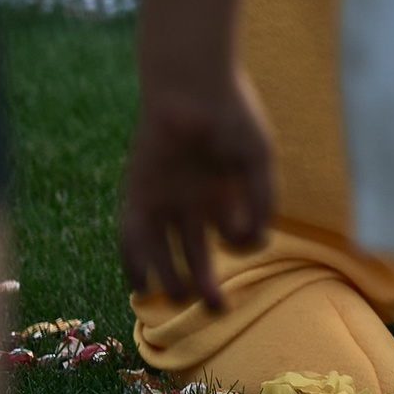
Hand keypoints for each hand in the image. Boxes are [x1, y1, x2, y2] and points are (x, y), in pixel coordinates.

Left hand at [118, 71, 273, 307]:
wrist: (193, 86)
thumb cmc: (232, 117)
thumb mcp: (257, 161)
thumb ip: (261, 202)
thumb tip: (251, 242)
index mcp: (225, 193)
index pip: (231, 235)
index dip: (240, 246)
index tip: (247, 240)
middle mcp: (193, 203)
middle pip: (195, 255)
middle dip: (206, 285)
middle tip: (217, 308)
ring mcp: (165, 201)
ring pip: (164, 254)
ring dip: (172, 281)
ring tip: (184, 297)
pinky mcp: (139, 196)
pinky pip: (132, 238)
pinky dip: (134, 264)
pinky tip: (141, 286)